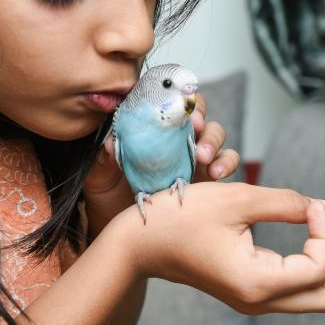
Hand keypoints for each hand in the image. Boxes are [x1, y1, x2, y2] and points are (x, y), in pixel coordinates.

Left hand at [82, 91, 240, 214]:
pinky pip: (225, 162)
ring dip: (214, 140)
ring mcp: (192, 155)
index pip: (167, 98)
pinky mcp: (206, 177)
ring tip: (204, 157)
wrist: (122, 230)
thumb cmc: (107, 194)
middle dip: (200, 116)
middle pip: (197, 112)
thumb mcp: (98, 174)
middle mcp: (174, 136)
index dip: (176, 94)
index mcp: (150, 126)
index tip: (176, 103)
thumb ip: (104, 157)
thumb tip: (110, 143)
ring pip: (215, 134)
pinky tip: (215, 174)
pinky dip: (226, 163)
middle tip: (195, 127)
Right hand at [113, 182, 324, 313]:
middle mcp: (257, 300)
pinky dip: (309, 267)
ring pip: (314, 297)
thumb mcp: (237, 199)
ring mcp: (251, 300)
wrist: (141, 240)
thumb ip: (285, 202)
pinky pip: (294, 291)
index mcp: (256, 281)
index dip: (324, 232)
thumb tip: (321, 208)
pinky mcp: (246, 292)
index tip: (312, 204)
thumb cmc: (181, 216)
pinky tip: (306, 239)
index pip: (318, 268)